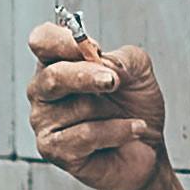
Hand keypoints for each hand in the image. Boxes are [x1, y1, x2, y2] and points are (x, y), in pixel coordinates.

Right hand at [27, 21, 167, 189]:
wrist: (147, 148)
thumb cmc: (133, 107)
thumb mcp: (138, 71)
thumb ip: (123, 58)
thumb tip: (106, 63)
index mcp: (58, 62)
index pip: (43, 40)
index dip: (62, 40)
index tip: (93, 47)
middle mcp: (44, 90)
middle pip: (52, 75)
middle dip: (86, 76)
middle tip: (114, 81)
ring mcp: (44, 121)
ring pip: (74, 107)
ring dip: (111, 111)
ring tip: (130, 116)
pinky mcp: (53, 149)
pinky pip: (85, 135)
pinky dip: (117, 131)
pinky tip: (134, 129)